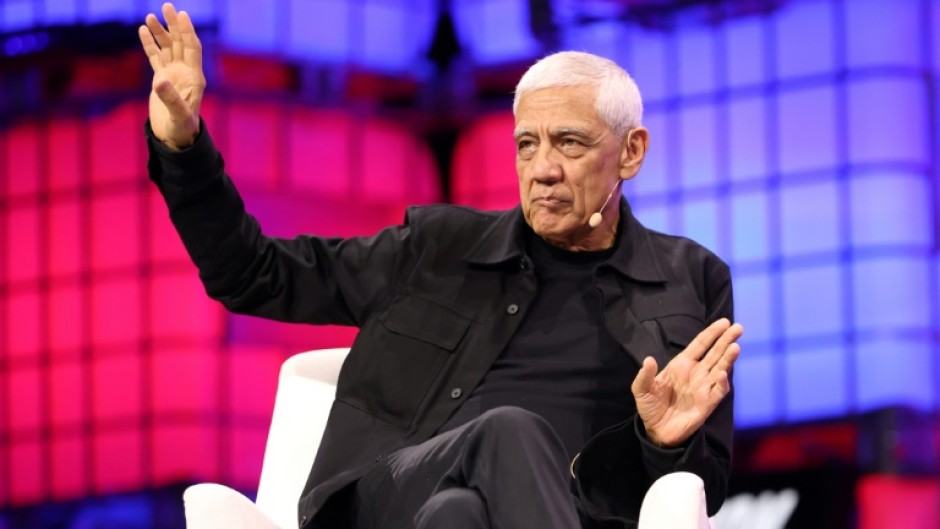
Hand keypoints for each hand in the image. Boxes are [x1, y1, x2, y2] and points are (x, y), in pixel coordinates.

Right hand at [138, 3, 204, 149]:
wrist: (175, 137)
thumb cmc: (181, 128)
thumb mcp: (178, 114)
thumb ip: (170, 98)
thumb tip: (159, 81)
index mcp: (194, 77)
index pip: (192, 48)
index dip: (187, 32)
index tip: (182, 15)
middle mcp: (185, 72)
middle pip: (180, 43)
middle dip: (174, 25)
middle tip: (168, 7)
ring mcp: (173, 74)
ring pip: (167, 48)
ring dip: (160, 32)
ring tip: (150, 17)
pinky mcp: (162, 79)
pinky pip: (156, 57)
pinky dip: (150, 44)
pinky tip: (143, 30)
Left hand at [631, 318, 742, 447]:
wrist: (656, 430)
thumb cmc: (650, 406)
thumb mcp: (641, 389)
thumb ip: (645, 374)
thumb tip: (649, 359)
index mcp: (682, 365)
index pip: (700, 345)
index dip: (712, 333)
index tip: (724, 322)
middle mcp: (696, 373)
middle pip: (715, 353)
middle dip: (726, 340)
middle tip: (738, 328)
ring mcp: (703, 387)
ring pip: (720, 369)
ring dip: (728, 359)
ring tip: (735, 347)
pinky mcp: (707, 403)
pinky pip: (718, 391)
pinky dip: (721, 383)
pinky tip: (722, 374)